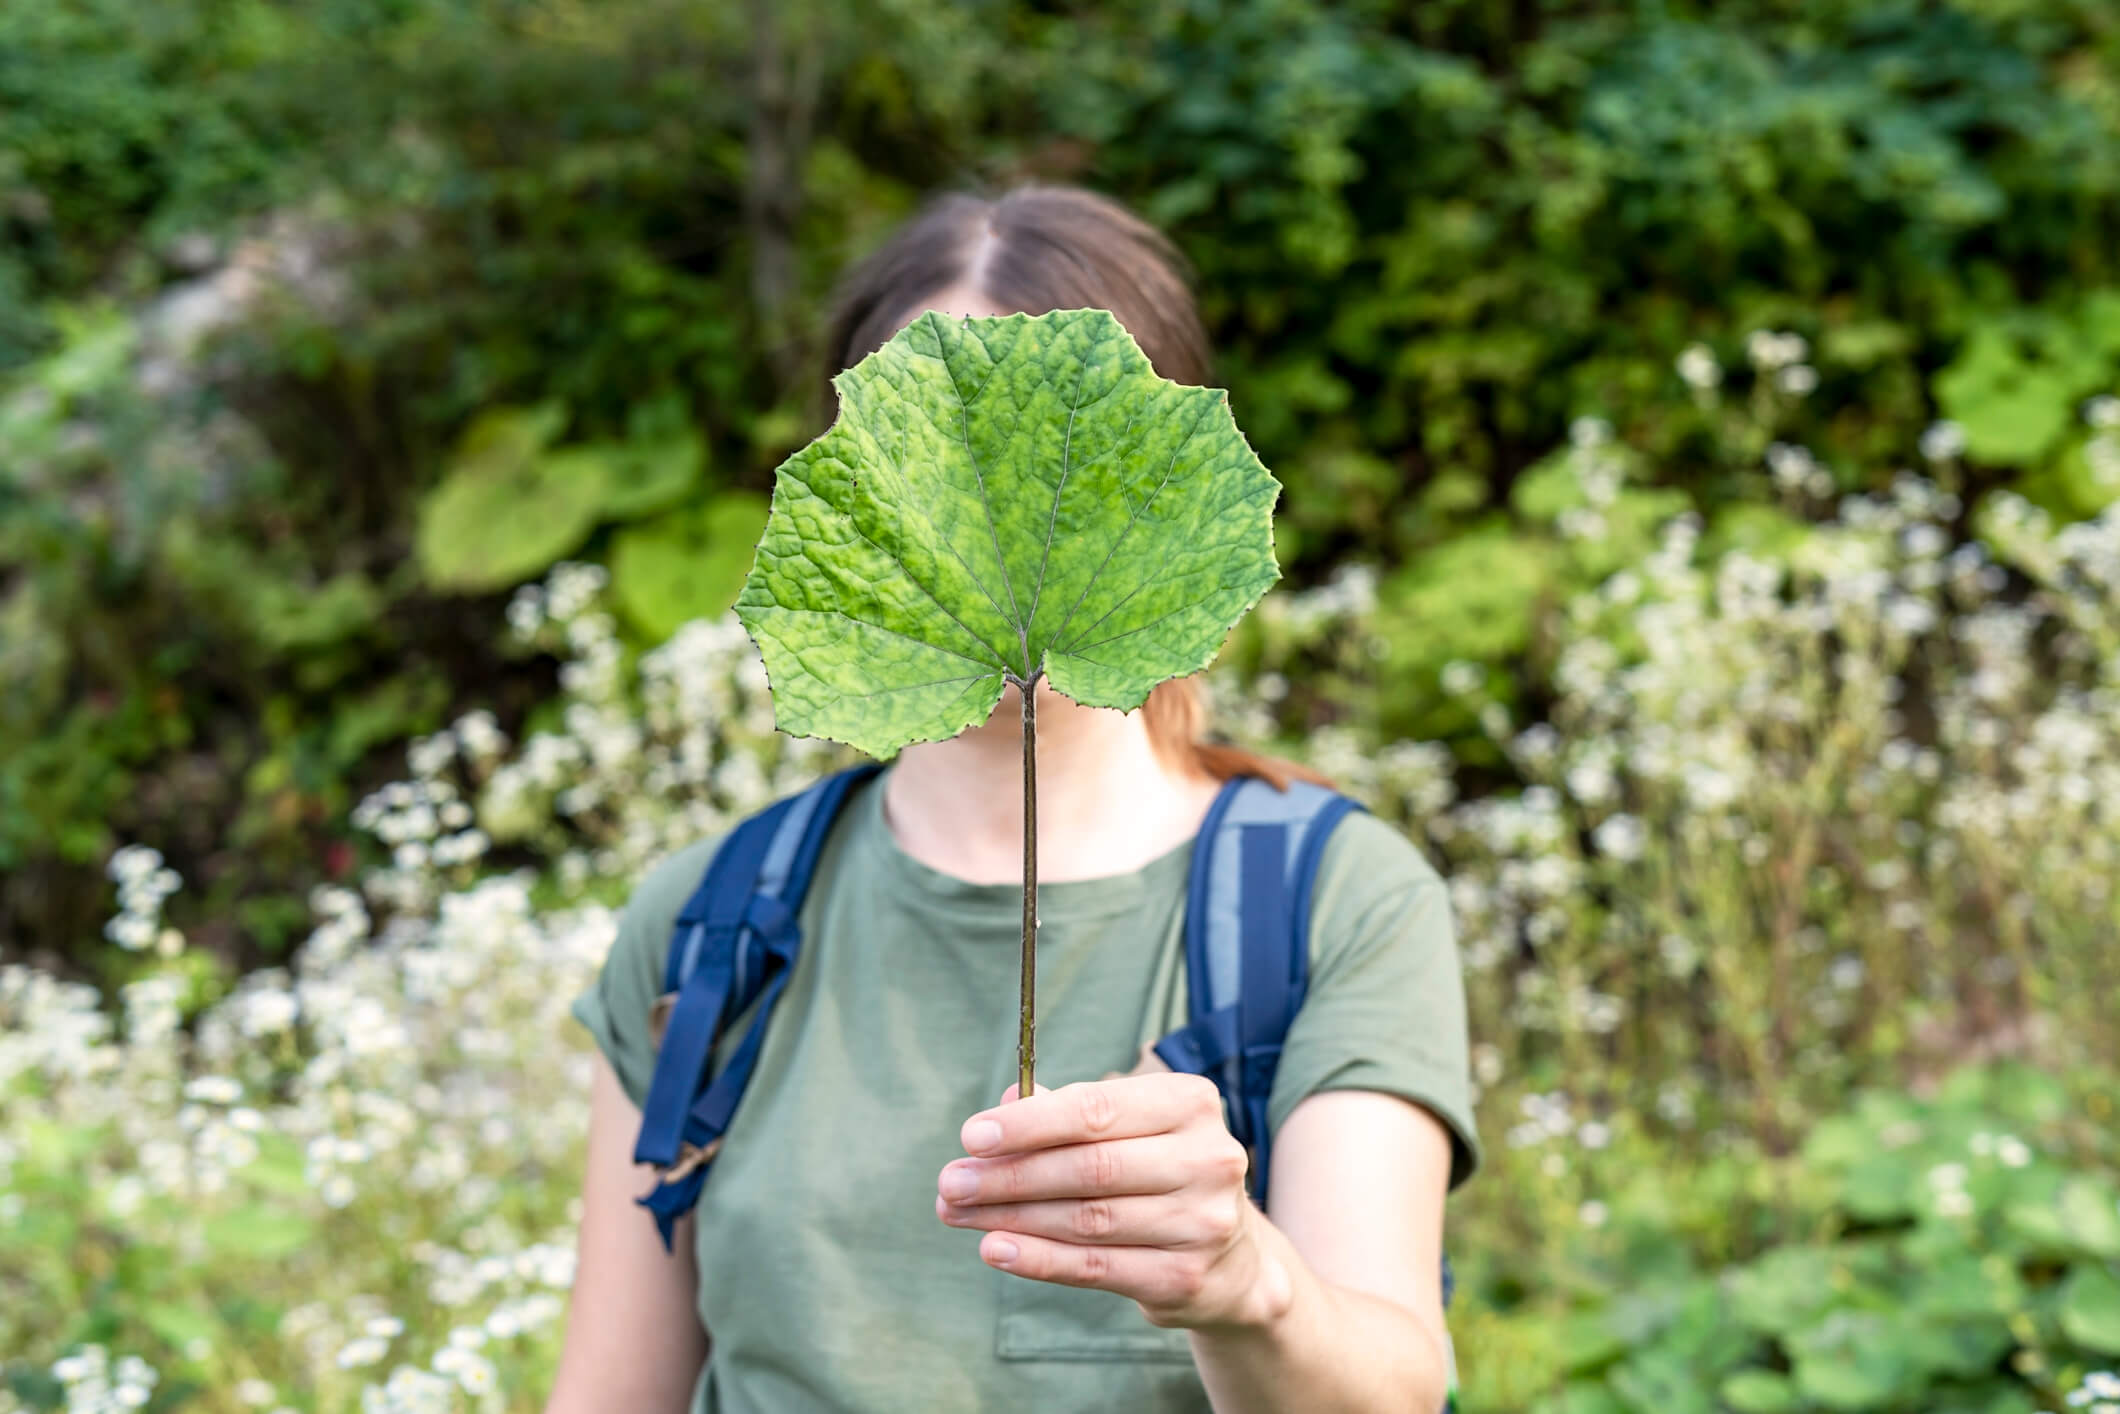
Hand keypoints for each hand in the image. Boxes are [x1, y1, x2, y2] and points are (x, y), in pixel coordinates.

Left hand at [935, 1072, 1292, 1330]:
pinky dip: (1039, 1259)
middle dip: (1009, 1175)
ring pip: (1086, 1218)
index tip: (971, 1137)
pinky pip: (1096, 1266)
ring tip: (959, 1213)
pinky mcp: (1185, 1276)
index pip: (1097, 1109)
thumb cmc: (1159, 1173)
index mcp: (1190, 1103)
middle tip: (951, 1182)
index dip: (1029, 1123)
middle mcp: (1208, 1158)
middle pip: (1088, 1167)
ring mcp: (1201, 1222)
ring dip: (1012, 1216)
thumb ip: (1069, 1115)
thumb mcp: (1130, 1130)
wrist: (1232, 1261)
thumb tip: (1000, 1105)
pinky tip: (996, 1248)